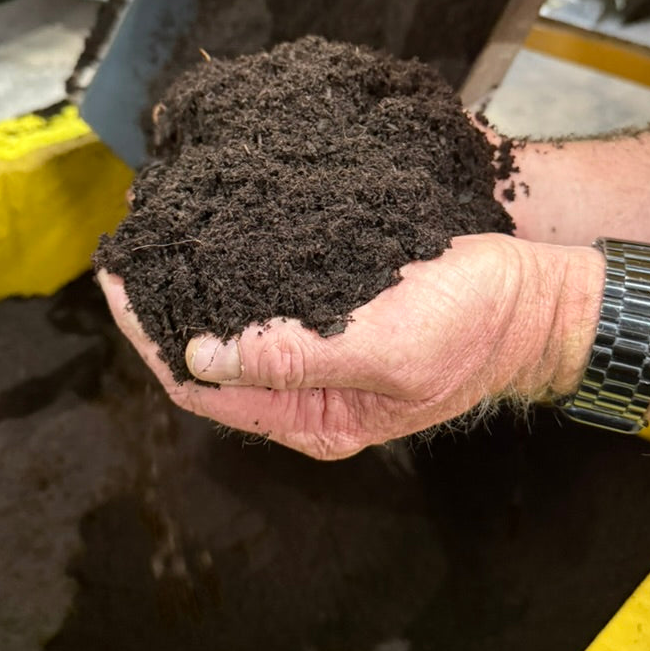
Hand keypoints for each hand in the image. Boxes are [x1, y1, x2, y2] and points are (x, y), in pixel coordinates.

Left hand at [98, 235, 600, 459]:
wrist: (532, 301)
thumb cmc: (473, 327)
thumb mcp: (386, 349)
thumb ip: (294, 360)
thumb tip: (200, 357)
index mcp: (313, 418)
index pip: (201, 388)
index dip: (149, 338)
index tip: (117, 280)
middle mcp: (306, 394)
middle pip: (207, 360)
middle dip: (162, 306)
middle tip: (130, 246)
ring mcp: (320, 357)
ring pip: (232, 327)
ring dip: (194, 284)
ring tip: (162, 232)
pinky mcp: (336, 317)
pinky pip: (264, 301)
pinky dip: (232, 271)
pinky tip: (219, 234)